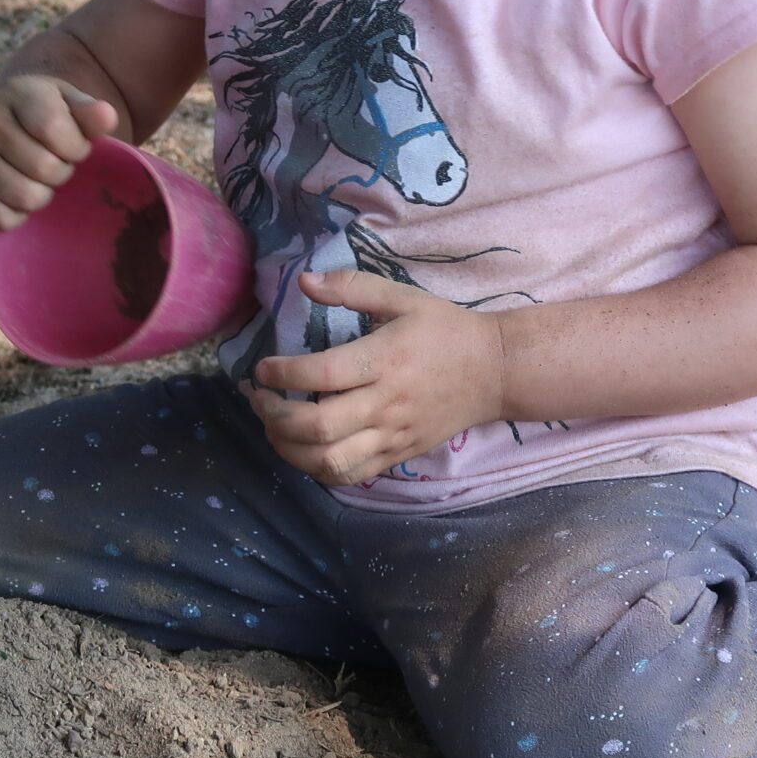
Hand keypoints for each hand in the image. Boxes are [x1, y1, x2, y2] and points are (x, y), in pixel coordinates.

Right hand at [0, 72, 121, 231]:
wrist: (13, 115)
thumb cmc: (53, 112)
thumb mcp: (74, 104)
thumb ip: (92, 113)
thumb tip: (106, 116)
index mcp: (17, 93)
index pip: (53, 130)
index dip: (76, 148)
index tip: (76, 145)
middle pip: (43, 169)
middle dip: (62, 171)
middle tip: (55, 160)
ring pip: (25, 198)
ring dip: (43, 194)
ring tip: (38, 175)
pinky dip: (18, 215)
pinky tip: (19, 191)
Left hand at [245, 270, 507, 487]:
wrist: (496, 371)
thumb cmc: (446, 329)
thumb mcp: (403, 297)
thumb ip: (352, 287)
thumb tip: (303, 282)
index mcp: (385, 359)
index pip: (322, 374)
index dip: (283, 374)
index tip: (263, 369)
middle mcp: (386, 403)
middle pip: (318, 426)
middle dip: (275, 416)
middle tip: (260, 399)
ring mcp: (393, 435)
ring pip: (330, 461)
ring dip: (289, 450)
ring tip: (273, 428)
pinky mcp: (400, 455)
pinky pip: (351, 475)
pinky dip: (318, 469)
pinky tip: (303, 450)